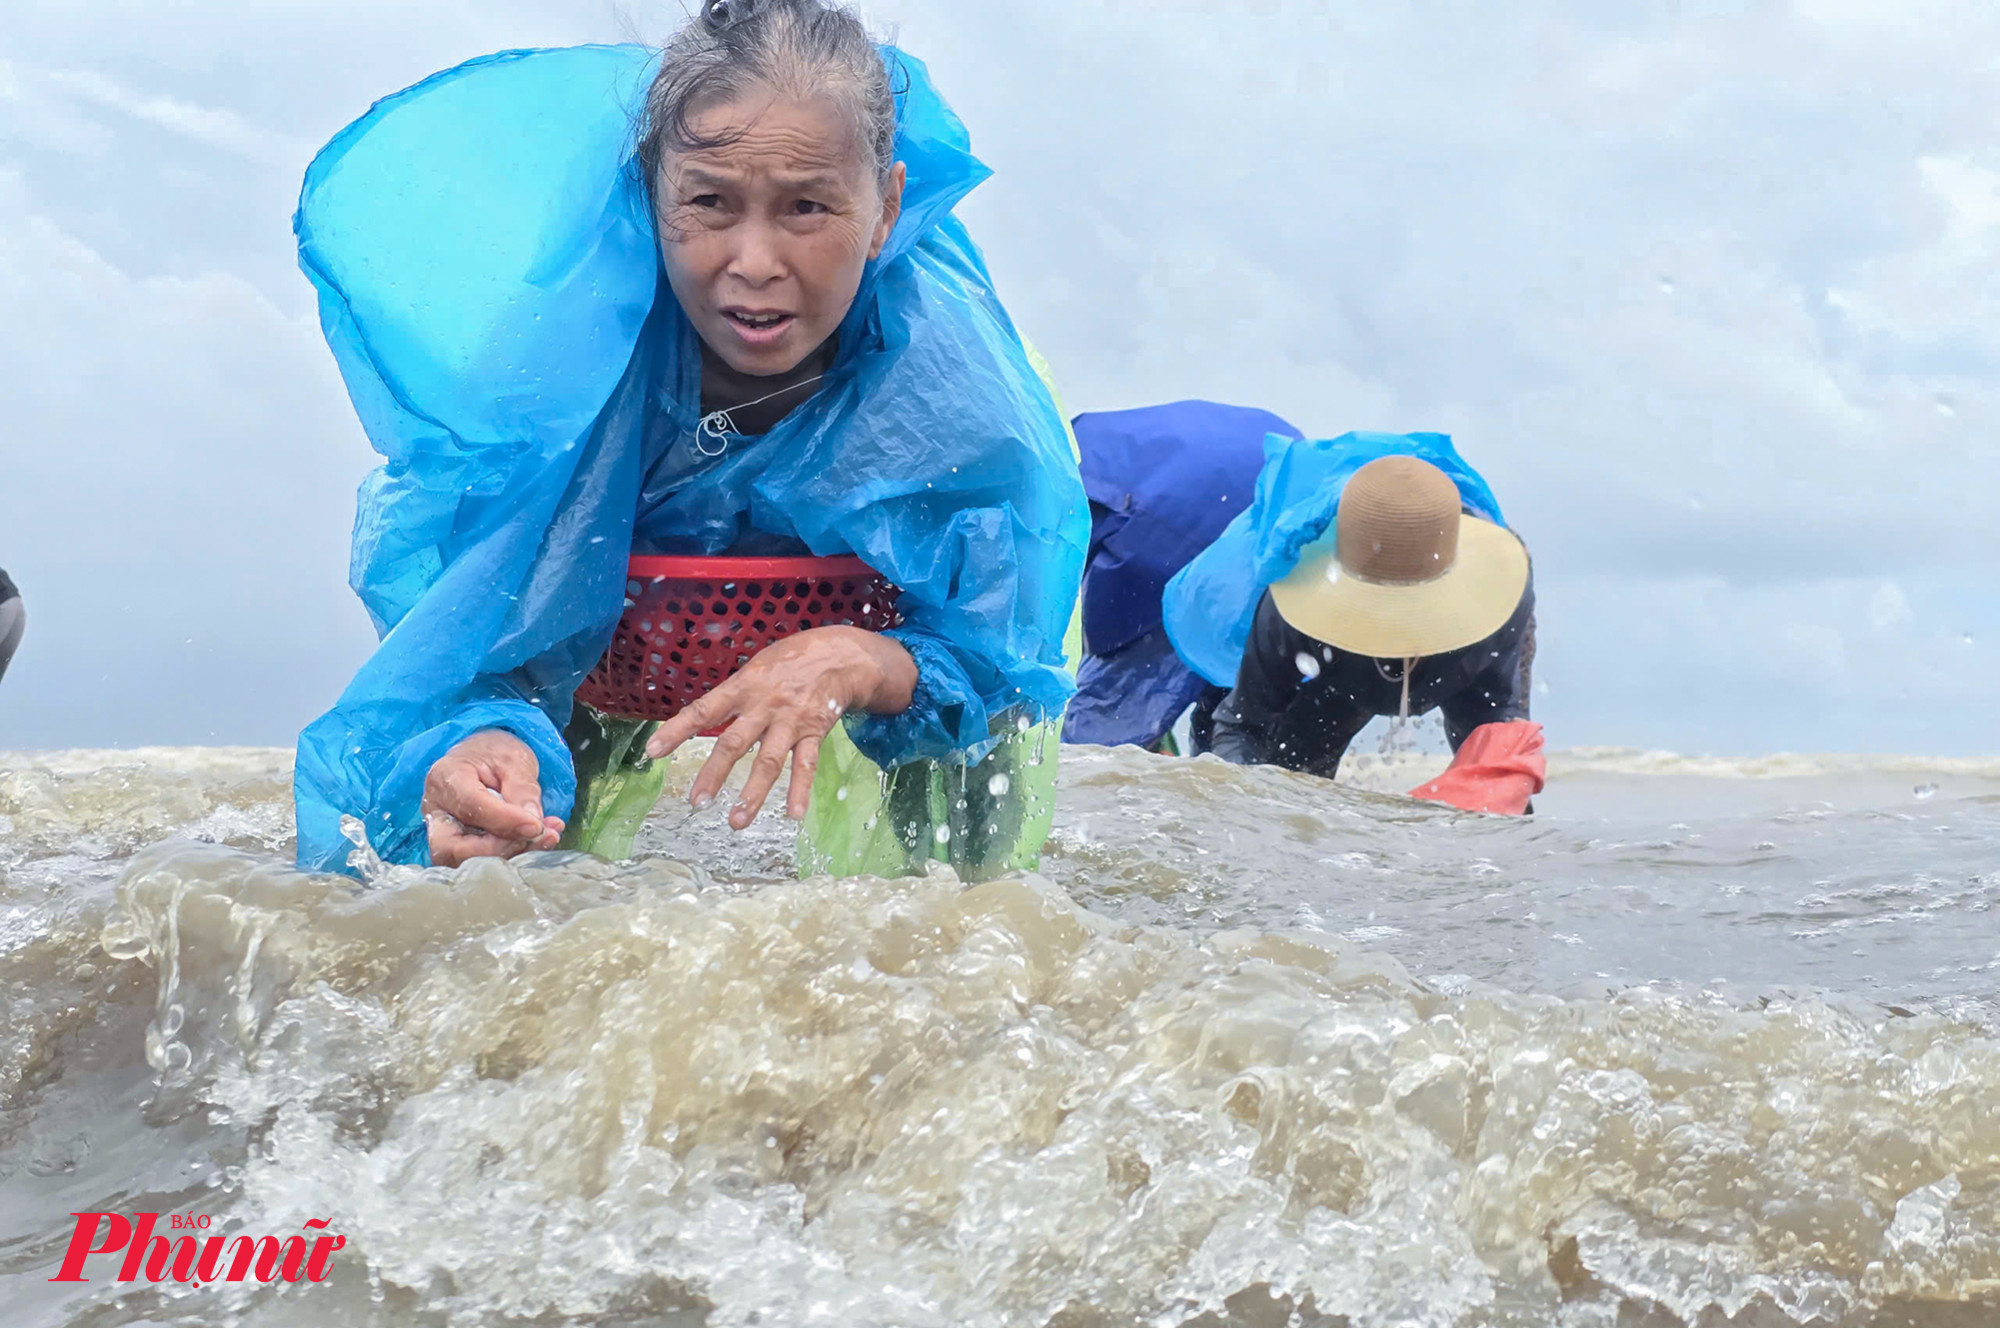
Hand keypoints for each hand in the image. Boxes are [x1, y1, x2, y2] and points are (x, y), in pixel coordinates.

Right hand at [422, 730, 565, 865]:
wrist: (484, 756)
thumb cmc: (494, 752)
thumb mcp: (514, 759)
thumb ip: (522, 791)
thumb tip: (533, 827)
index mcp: (445, 778)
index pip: (470, 807)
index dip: (504, 822)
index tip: (536, 826)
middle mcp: (436, 811)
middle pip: (453, 849)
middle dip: (499, 850)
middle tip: (537, 836)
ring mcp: (444, 833)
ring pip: (467, 861)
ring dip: (511, 854)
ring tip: (547, 836)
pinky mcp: (460, 846)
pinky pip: (482, 860)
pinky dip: (514, 853)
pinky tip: (540, 839)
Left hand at [644, 626, 915, 829]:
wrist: (839, 655)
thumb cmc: (789, 661)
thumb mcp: (755, 668)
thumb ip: (733, 697)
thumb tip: (703, 721)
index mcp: (743, 687)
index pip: (703, 710)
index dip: (677, 730)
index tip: (653, 751)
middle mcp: (764, 706)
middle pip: (734, 743)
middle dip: (714, 774)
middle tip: (696, 802)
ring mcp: (790, 722)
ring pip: (769, 762)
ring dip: (753, 794)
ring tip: (736, 821)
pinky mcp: (815, 732)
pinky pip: (806, 765)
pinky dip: (800, 791)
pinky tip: (793, 815)